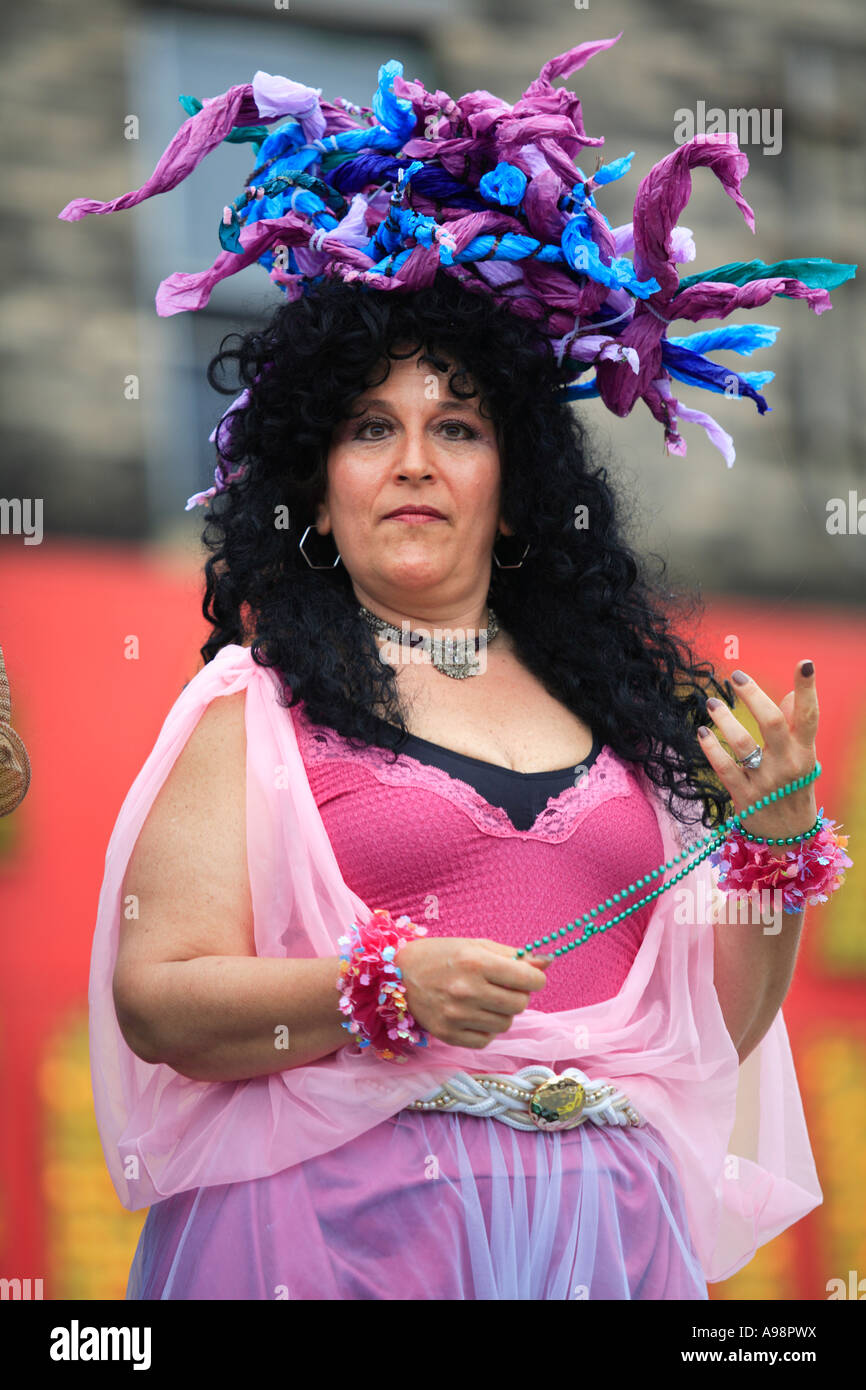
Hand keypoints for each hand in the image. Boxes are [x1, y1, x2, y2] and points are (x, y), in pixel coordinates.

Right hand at [396, 936, 550, 1049]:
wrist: (398, 975)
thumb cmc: (442, 955)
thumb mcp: (476, 945)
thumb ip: (512, 955)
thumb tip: (548, 962)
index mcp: (476, 962)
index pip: (529, 979)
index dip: (534, 978)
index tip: (527, 976)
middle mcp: (467, 990)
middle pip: (520, 1004)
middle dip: (518, 995)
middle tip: (502, 988)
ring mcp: (457, 1015)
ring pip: (505, 1023)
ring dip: (501, 1012)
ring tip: (484, 1000)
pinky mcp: (448, 1034)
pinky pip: (486, 1039)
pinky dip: (485, 1029)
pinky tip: (473, 1015)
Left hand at [698, 659, 818, 851]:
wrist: (788, 837)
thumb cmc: (794, 787)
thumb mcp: (803, 758)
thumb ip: (797, 726)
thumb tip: (790, 695)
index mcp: (805, 752)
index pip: (810, 716)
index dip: (808, 689)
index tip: (805, 663)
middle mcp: (788, 764)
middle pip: (773, 722)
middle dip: (754, 695)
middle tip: (736, 676)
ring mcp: (765, 781)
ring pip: (743, 743)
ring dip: (724, 719)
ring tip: (712, 703)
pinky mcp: (744, 796)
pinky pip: (724, 768)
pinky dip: (711, 748)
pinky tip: (702, 732)